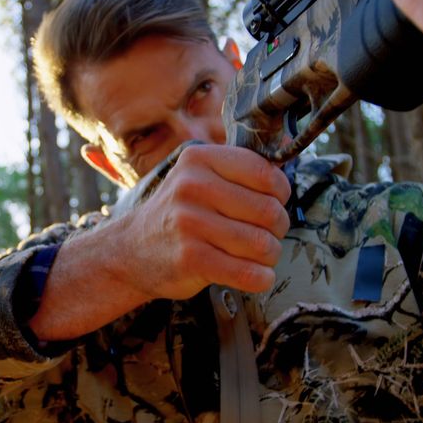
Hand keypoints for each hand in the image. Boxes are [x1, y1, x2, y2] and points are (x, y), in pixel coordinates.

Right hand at [30, 145, 289, 340]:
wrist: (130, 251)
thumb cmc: (179, 213)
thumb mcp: (199, 176)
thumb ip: (238, 167)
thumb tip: (291, 143)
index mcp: (200, 159)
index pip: (266, 174)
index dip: (281, 195)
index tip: (273, 204)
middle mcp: (193, 186)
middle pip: (269, 212)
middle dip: (278, 229)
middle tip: (266, 235)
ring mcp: (190, 223)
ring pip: (262, 245)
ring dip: (270, 256)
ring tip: (259, 256)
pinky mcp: (190, 258)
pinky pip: (248, 273)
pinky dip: (260, 278)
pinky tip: (256, 275)